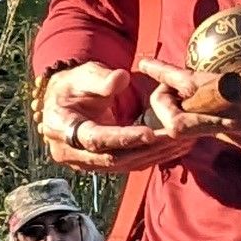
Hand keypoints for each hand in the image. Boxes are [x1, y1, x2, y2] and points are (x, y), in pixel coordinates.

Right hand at [39, 62, 195, 174]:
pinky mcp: (99, 165)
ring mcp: (84, 162)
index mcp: (60, 127)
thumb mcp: (83, 75)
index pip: (94, 138)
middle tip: (175, 138)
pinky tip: (172, 148)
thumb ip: (100, 78)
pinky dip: (151, 157)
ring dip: (153, 155)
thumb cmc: (73, 85)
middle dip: (146, 149)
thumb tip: (121, 79)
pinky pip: (127, 165)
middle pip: (112, 157)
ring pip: (123, 165)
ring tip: (180, 143)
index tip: (149, 133)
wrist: (61, 103)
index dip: (122, 137)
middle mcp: (69, 152)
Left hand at [133, 0, 240, 165]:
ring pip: (199, 129)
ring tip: (174, 100)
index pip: (192, 84)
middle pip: (183, 115)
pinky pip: (221, 136)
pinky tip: (210, 112)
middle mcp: (239, 119)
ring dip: (184, 114)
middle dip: (163, 100)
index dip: (164, 74)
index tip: (146, 62)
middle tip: (154, 85)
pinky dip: (207, 125)